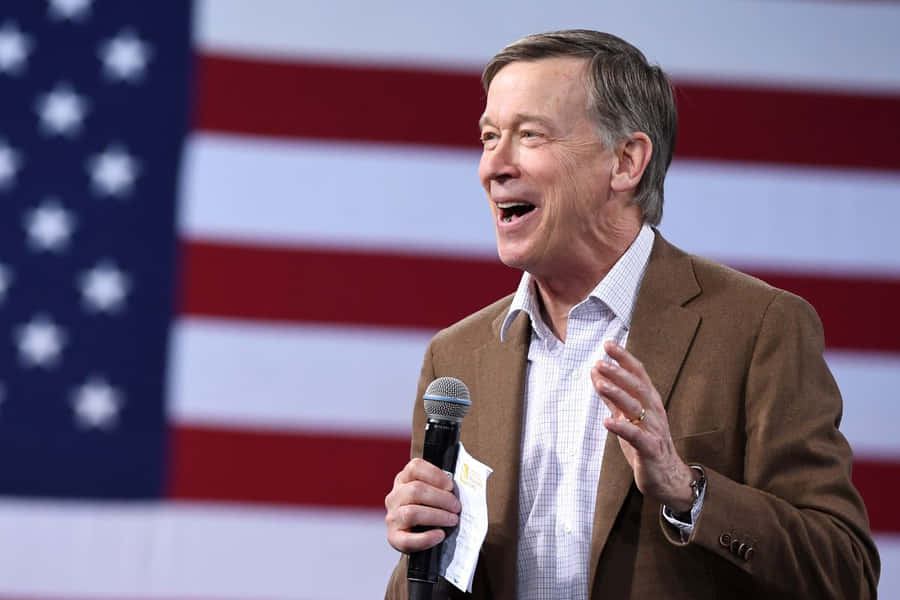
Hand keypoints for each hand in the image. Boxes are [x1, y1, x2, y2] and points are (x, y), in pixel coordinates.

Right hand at [385, 458, 460, 552]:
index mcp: (404, 480)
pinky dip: (426, 538)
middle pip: (415, 490)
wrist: (418, 535)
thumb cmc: (429, 509)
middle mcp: (395, 496)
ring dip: (437, 516)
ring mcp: (392, 517)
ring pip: (411, 513)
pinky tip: (439, 535)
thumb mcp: (432, 492)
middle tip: (457, 507)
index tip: (450, 486)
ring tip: (452, 520)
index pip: (414, 467)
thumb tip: (462, 489)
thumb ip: (441, 487)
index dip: (434, 474)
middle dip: (441, 498)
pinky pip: (408, 539)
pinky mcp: (394, 538)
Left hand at [590, 341, 694, 511]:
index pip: (638, 374)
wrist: (667, 477)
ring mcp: (653, 430)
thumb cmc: (645, 444)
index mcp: (650, 402)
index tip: (608, 344)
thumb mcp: (628, 417)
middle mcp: (654, 412)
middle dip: (619, 373)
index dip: (624, 358)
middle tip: (600, 362)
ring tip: (600, 384)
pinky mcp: (650, 449)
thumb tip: (596, 375)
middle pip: (638, 387)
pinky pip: (636, 436)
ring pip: (636, 408)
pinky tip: (606, 421)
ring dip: (617, 395)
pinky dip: (621, 428)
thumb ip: (613, 397)